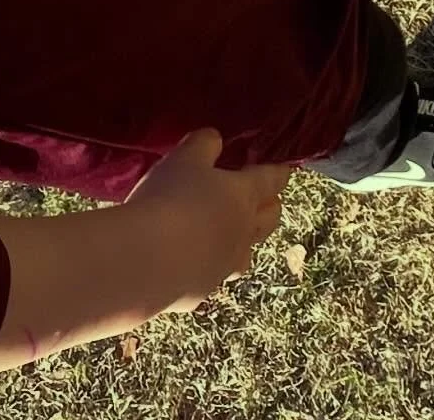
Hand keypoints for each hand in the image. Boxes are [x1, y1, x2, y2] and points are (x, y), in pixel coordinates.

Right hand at [126, 130, 289, 312]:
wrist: (147, 260)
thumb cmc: (171, 197)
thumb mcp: (185, 158)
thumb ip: (203, 145)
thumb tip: (214, 140)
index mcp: (244, 196)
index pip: (270, 180)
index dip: (278, 173)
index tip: (286, 170)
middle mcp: (242, 233)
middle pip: (268, 220)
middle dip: (270, 208)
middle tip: (267, 200)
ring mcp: (224, 267)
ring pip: (245, 255)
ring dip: (243, 244)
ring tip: (233, 237)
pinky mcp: (201, 292)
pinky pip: (213, 277)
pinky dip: (208, 267)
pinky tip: (191, 263)